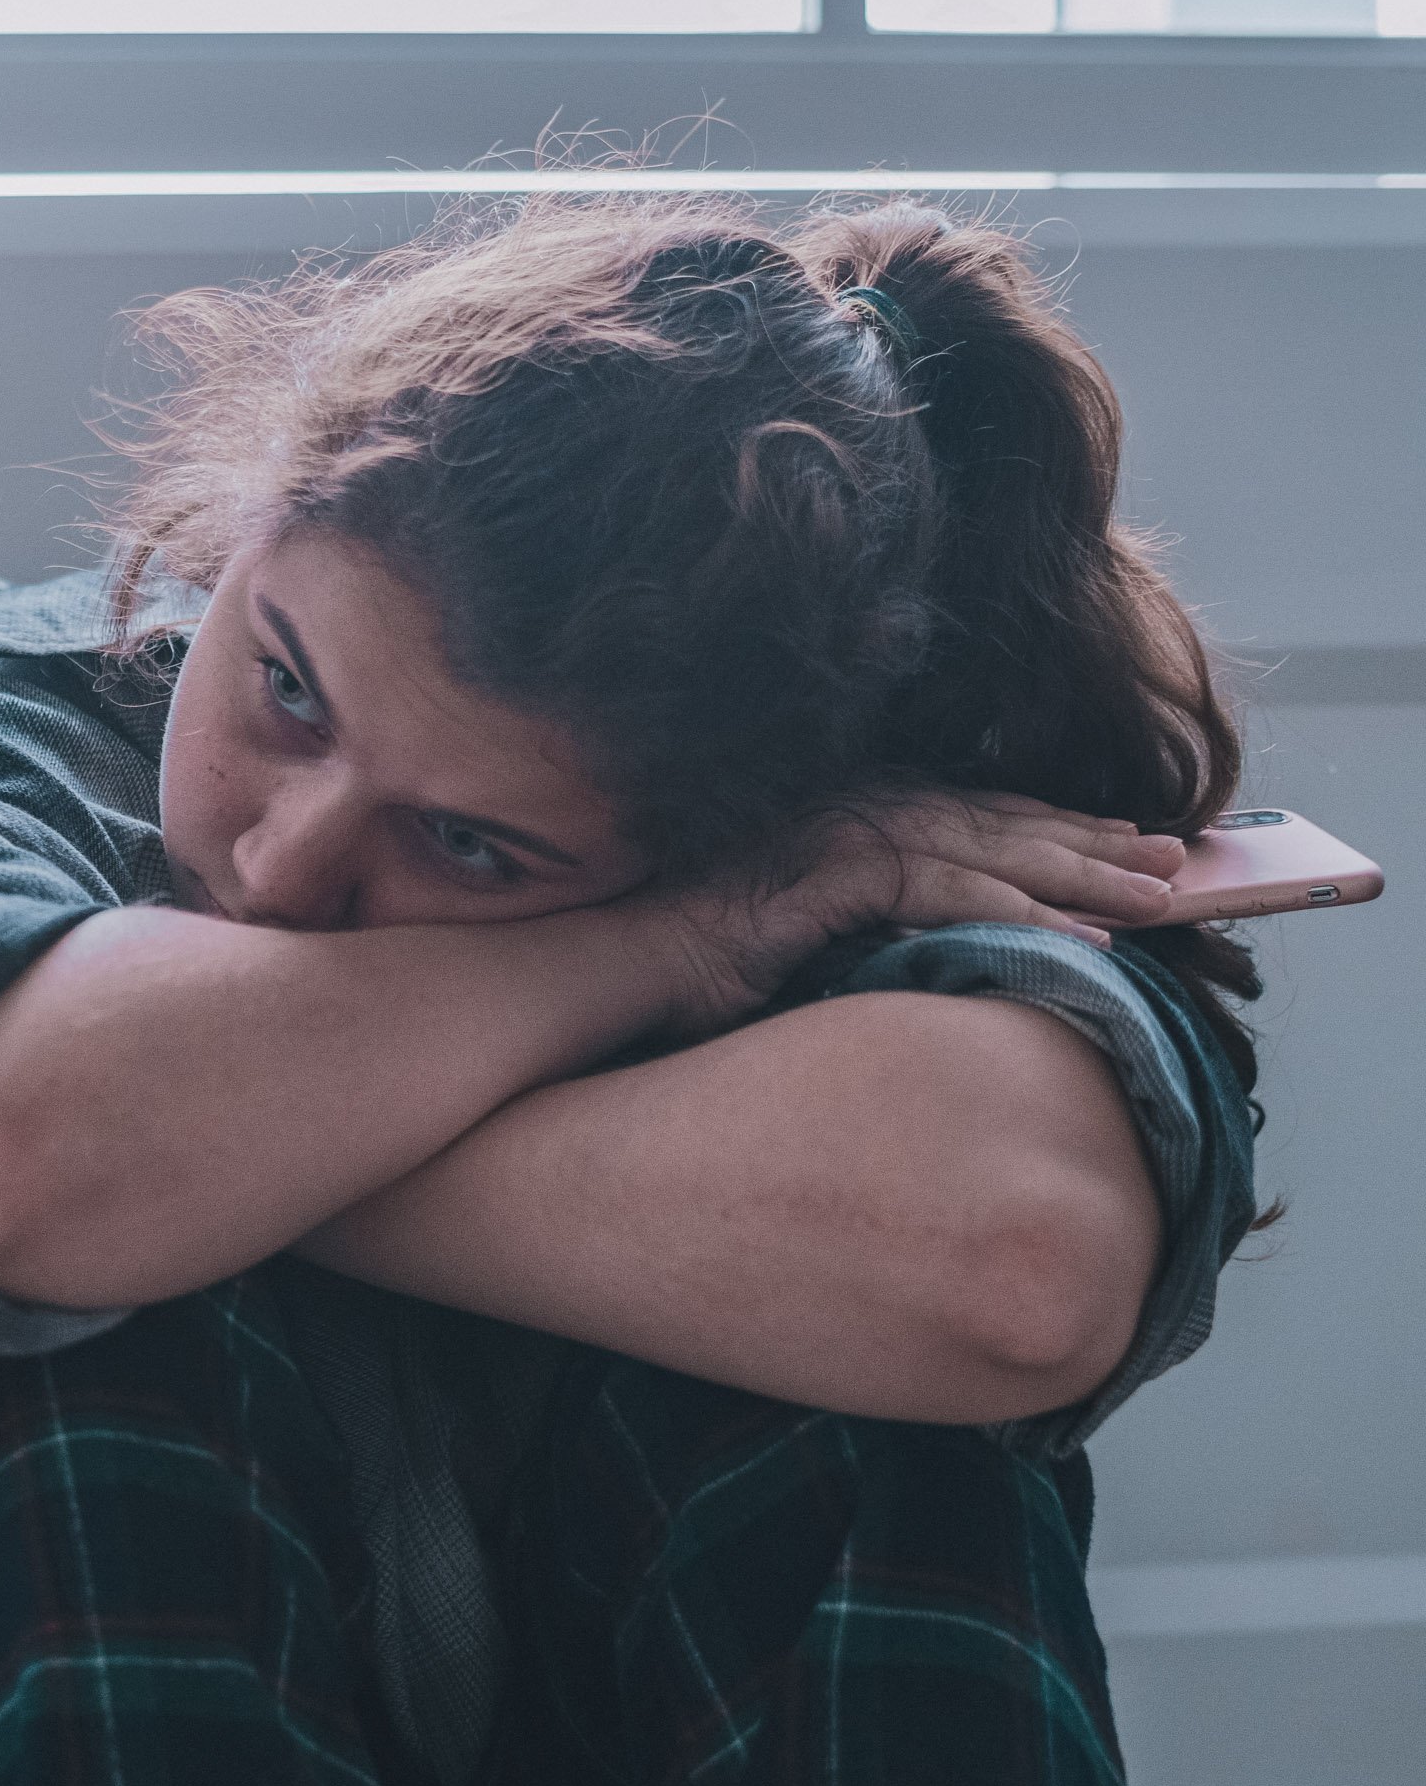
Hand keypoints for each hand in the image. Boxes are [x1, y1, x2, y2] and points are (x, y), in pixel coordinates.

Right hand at [630, 792, 1186, 1032]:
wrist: (609, 974)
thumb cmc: (684, 969)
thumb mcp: (796, 944)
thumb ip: (862, 929)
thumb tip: (934, 959)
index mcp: (844, 819)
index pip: (972, 816)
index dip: (1057, 831)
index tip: (1128, 846)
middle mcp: (847, 811)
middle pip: (996, 821)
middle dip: (1092, 844)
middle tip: (1177, 865)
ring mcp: (836, 835)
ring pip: (987, 848)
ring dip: (1080, 876)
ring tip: (1158, 904)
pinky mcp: (827, 873)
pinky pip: (947, 890)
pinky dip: (1022, 913)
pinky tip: (1085, 941)